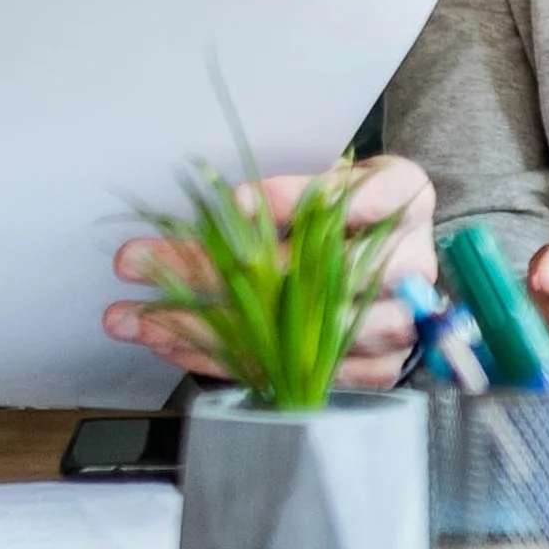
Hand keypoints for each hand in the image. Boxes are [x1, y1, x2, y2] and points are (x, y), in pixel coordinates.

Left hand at [100, 157, 433, 390]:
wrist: (398, 257)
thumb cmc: (357, 210)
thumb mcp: (337, 177)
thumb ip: (296, 188)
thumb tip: (225, 206)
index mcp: (407, 197)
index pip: (355, 197)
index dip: (293, 200)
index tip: (232, 201)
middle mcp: (412, 263)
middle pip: (307, 273)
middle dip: (212, 266)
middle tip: (137, 259)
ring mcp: (398, 322)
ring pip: (292, 332)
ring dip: (205, 326)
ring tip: (140, 320)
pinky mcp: (376, 369)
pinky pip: (290, 372)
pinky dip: (225, 361)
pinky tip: (173, 345)